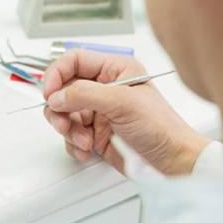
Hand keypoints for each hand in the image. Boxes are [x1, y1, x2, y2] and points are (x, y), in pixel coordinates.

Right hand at [43, 50, 208, 174]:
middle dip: (59, 109)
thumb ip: (85, 94)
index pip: (74, 61)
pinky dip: (73, 144)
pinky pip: (70, 134)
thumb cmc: (161, 128)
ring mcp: (98, 111)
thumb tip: (57, 95)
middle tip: (63, 123)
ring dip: (67, 129)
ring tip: (82, 140)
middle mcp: (104, 88)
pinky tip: (86, 150)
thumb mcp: (122, 103)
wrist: (173, 162)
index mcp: (114, 70)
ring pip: (63, 114)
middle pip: (63, 89)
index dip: (57, 74)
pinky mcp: (94, 132)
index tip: (49, 92)